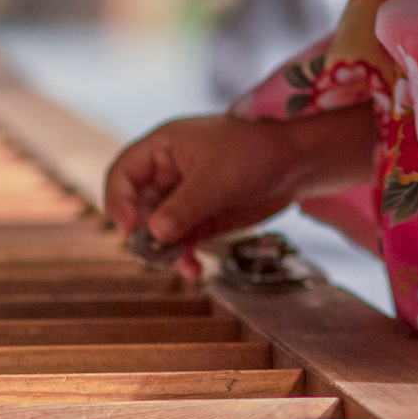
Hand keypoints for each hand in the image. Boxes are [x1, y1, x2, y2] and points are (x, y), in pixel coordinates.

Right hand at [103, 106, 377, 249]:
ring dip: (164, 252)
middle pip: (137, 207)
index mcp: (163, 148)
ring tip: (181, 265)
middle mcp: (168, 173)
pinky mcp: (203, 218)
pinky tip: (195, 270)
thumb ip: (183, 207)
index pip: (123, 173)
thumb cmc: (256, 152)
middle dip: (143, 234)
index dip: (119, 200)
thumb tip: (154, 234)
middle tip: (155, 255)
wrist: (298, 161)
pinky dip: (184, 257)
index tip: (130, 227)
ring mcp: (185, 197)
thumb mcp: (217, 178)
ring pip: (158, 230)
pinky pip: (181, 242)